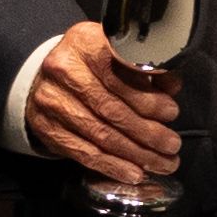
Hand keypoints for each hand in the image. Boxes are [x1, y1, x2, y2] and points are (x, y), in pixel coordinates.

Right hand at [26, 19, 180, 185]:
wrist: (43, 77)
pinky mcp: (47, 129)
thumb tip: (172, 87)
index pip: (120, 74)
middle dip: (148, 132)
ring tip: (163, 163)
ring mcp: (52, 102)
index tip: (171, 112)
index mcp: (85, 43)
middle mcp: (64, 70)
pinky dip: (113, 166)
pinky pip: (85, 153)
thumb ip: (144, 67)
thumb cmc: (90, 64)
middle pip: (112, 108)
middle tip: (173, 145)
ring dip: (137, 154)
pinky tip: (135, 173)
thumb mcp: (114, 52)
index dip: (148, 97)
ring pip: (101, 134)